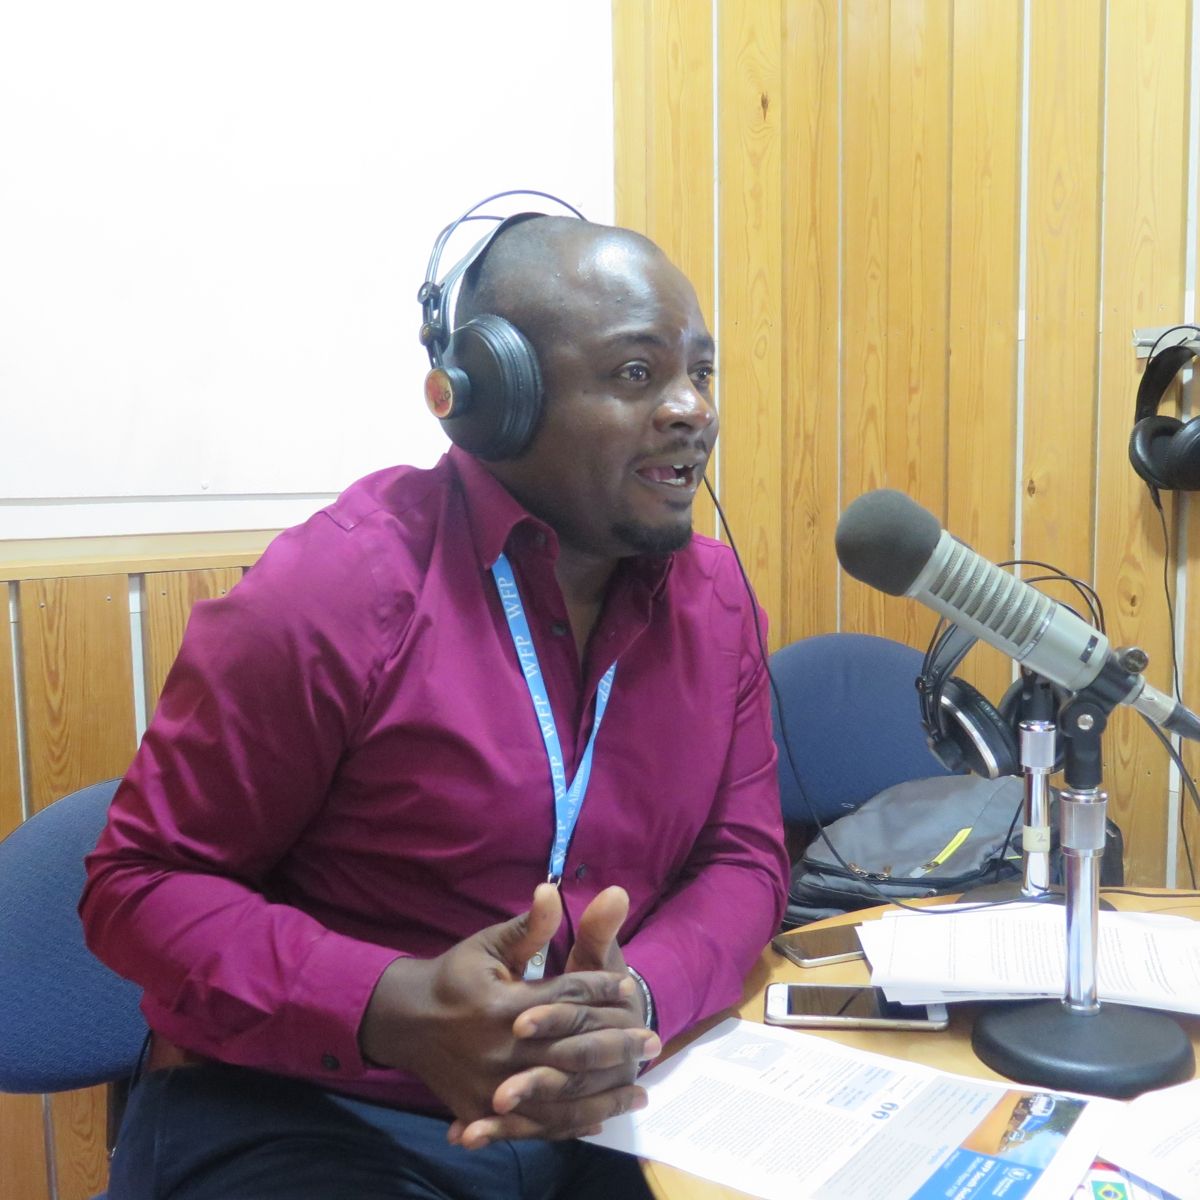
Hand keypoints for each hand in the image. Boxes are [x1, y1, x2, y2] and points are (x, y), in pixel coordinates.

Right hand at [360, 884, 651, 1142]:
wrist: (406, 1020)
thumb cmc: (456, 975)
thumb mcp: (490, 945)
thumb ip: (529, 927)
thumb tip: (553, 889)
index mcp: (503, 1004)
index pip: (566, 997)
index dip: (601, 990)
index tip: (631, 987)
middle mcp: (500, 1049)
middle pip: (572, 1048)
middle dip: (617, 1044)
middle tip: (654, 1041)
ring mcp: (490, 1086)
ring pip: (560, 1095)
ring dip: (605, 1095)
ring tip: (642, 1089)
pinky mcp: (483, 1110)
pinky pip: (535, 1123)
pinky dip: (572, 1124)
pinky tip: (602, 1119)